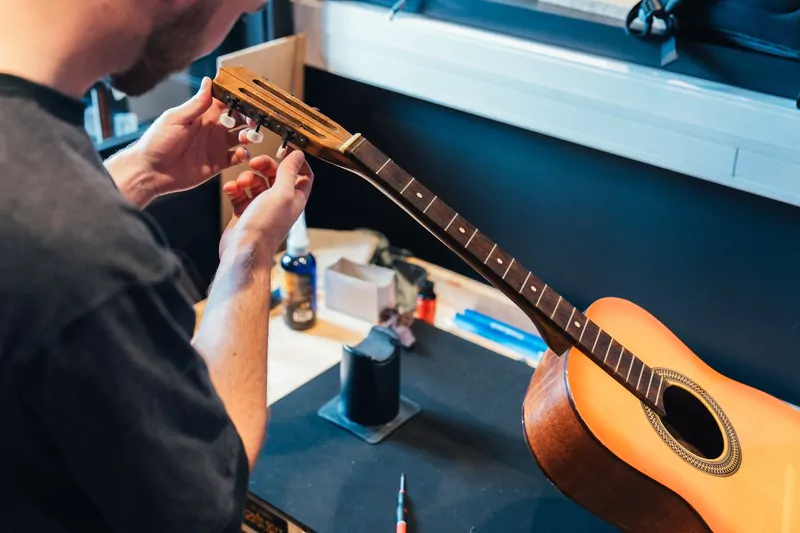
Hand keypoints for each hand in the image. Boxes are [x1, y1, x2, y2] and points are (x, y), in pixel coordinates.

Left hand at [106, 77, 252, 206]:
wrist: (151, 171)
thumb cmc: (157, 142)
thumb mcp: (176, 118)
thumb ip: (196, 104)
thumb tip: (208, 81)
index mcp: (203, 114)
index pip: (226, 101)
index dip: (239, 98)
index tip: (249, 97)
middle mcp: (213, 129)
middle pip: (239, 119)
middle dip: (250, 118)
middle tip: (255, 120)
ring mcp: (216, 146)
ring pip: (242, 138)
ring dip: (249, 136)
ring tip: (247, 138)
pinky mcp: (218, 163)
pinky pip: (237, 158)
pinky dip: (244, 155)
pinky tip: (242, 154)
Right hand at [220, 149, 313, 262]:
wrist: (244, 250)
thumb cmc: (265, 225)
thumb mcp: (281, 193)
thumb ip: (289, 172)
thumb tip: (298, 154)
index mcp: (294, 198)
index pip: (303, 175)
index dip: (296, 162)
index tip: (284, 150)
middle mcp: (280, 202)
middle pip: (275, 175)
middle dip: (264, 166)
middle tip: (253, 163)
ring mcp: (261, 207)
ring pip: (256, 182)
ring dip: (247, 178)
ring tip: (241, 183)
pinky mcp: (245, 212)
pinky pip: (240, 193)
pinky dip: (235, 189)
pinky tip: (231, 190)